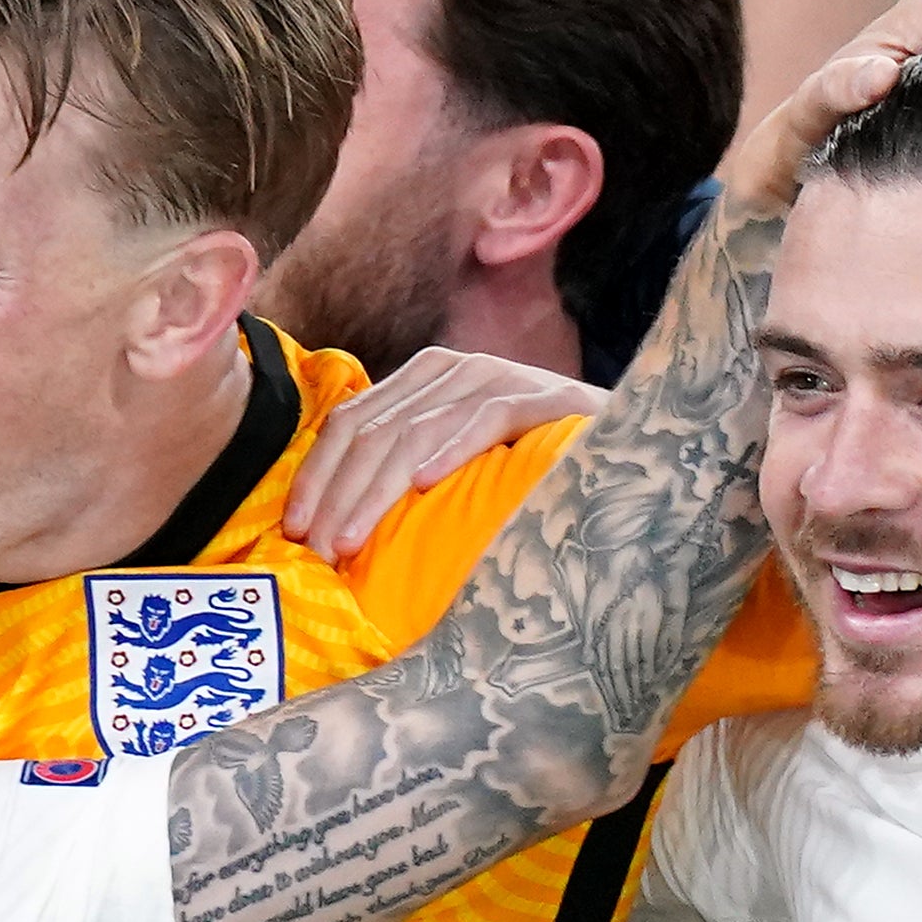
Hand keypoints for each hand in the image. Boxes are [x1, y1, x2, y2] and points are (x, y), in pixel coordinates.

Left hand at [281, 348, 603, 562]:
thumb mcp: (452, 466)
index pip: (350, 422)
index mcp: (424, 380)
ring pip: (417, 430)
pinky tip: (423, 483)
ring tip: (351, 540)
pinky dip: (451, 447)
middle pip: (374, 429)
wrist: (625, 451)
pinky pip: (487, 417)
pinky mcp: (545, 395)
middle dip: (338, 494)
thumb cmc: (526, 474)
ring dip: (377, 490)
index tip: (295, 531)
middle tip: (320, 552)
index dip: (316, 476)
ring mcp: (502, 377)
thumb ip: (400, 471)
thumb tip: (327, 525)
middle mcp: (457, 369)